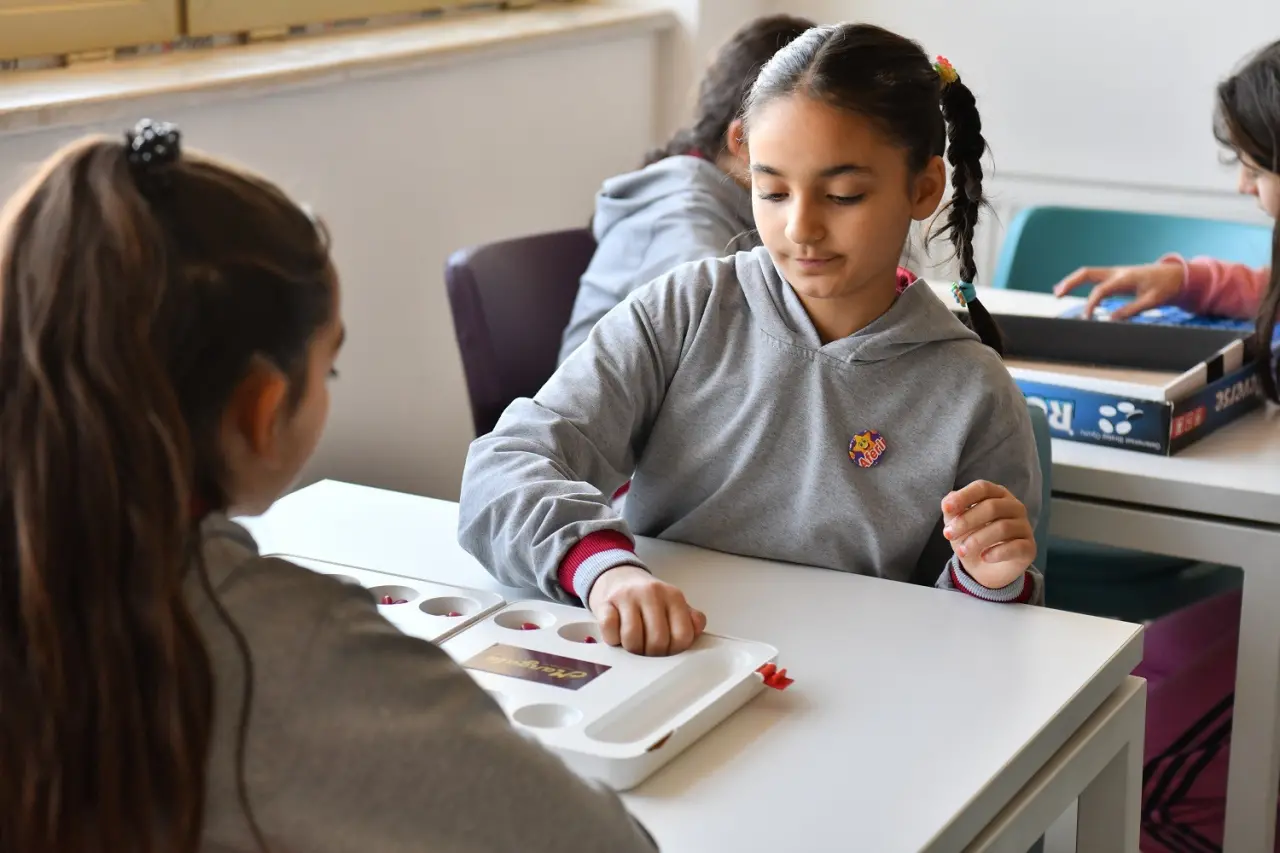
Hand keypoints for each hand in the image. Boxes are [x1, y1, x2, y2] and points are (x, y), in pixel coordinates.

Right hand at [587, 565, 705, 655]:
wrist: (618, 577)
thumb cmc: (648, 598)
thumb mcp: (674, 605)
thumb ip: (690, 620)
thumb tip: (696, 631)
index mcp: (673, 596)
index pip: (682, 635)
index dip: (675, 651)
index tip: (668, 651)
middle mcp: (652, 593)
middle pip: (657, 640)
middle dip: (653, 655)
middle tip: (649, 652)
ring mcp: (627, 597)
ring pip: (632, 638)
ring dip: (632, 649)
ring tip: (633, 644)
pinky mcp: (605, 603)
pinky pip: (610, 630)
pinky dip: (613, 639)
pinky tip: (617, 635)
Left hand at [942, 481, 1035, 589]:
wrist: (985, 567)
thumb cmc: (971, 536)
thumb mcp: (957, 523)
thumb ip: (952, 511)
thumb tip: (948, 503)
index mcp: (997, 494)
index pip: (983, 488)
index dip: (964, 496)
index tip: (946, 508)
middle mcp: (1014, 506)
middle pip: (992, 507)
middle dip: (966, 521)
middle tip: (948, 534)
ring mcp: (1024, 526)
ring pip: (1002, 527)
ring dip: (977, 540)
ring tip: (961, 551)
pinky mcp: (1029, 547)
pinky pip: (1015, 547)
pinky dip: (996, 553)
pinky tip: (984, 557)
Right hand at [1053, 262, 1182, 319]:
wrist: (1175, 275)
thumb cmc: (1165, 288)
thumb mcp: (1152, 301)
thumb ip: (1131, 311)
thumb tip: (1110, 320)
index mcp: (1125, 278)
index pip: (1101, 290)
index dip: (1091, 304)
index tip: (1086, 318)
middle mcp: (1117, 272)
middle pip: (1087, 273)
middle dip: (1070, 283)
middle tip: (1057, 295)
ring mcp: (1115, 272)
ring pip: (1088, 273)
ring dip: (1072, 281)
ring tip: (1057, 293)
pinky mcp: (1115, 276)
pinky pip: (1093, 277)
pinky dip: (1080, 282)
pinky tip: (1070, 289)